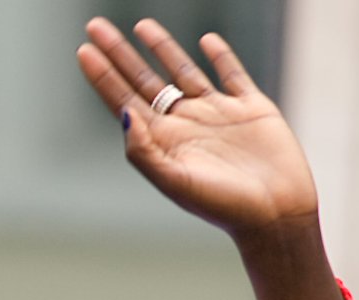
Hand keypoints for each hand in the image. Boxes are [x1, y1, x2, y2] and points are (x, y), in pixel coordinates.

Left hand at [77, 17, 315, 236]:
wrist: (275, 214)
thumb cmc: (223, 206)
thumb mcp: (175, 182)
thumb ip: (144, 152)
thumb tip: (124, 113)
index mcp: (164, 143)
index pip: (125, 102)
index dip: (103, 77)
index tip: (83, 49)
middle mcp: (186, 126)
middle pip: (145, 81)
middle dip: (120, 55)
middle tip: (95, 25)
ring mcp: (217, 115)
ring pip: (183, 72)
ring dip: (162, 48)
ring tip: (140, 25)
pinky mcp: (252, 108)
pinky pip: (232, 74)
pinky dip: (219, 56)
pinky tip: (206, 41)